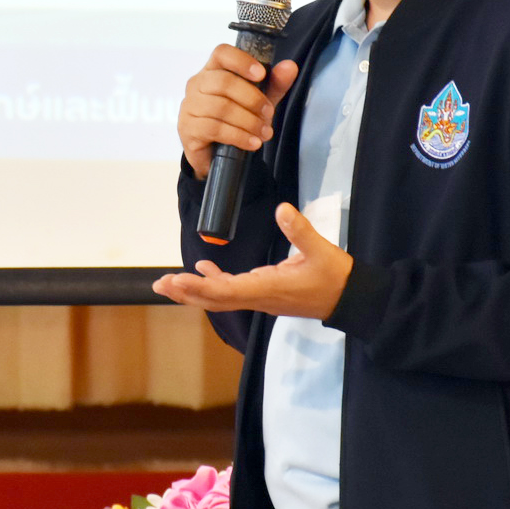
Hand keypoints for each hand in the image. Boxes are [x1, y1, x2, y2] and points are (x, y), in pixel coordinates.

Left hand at [154, 203, 352, 319]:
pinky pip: (232, 291)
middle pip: (215, 299)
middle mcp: (259, 297)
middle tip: (159, 284)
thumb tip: (282, 209)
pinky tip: (203, 270)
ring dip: (195, 289)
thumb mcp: (321, 251)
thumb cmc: (336, 277)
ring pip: (220, 297)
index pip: (227, 291)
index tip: (178, 279)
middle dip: (187, 292)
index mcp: (268, 287)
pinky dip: (214, 282)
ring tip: (170, 282)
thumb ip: (301, 230)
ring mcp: (260, 297)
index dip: (201, 286)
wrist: (350, 299)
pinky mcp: (265, 293)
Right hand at [177, 45, 300, 177]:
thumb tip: (290, 67)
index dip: (241, 61)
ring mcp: (189, 106)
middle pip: (223, 82)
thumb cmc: (236, 121)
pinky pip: (215, 128)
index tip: (262, 75)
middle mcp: (197, 84)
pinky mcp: (188, 128)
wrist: (215, 155)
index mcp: (213, 70)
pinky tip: (252, 143)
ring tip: (264, 132)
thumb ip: (274, 84)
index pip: (221, 53)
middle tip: (269, 113)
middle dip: (252, 99)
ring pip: (221, 107)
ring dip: (248, 121)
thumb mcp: (259, 101)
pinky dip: (238, 136)